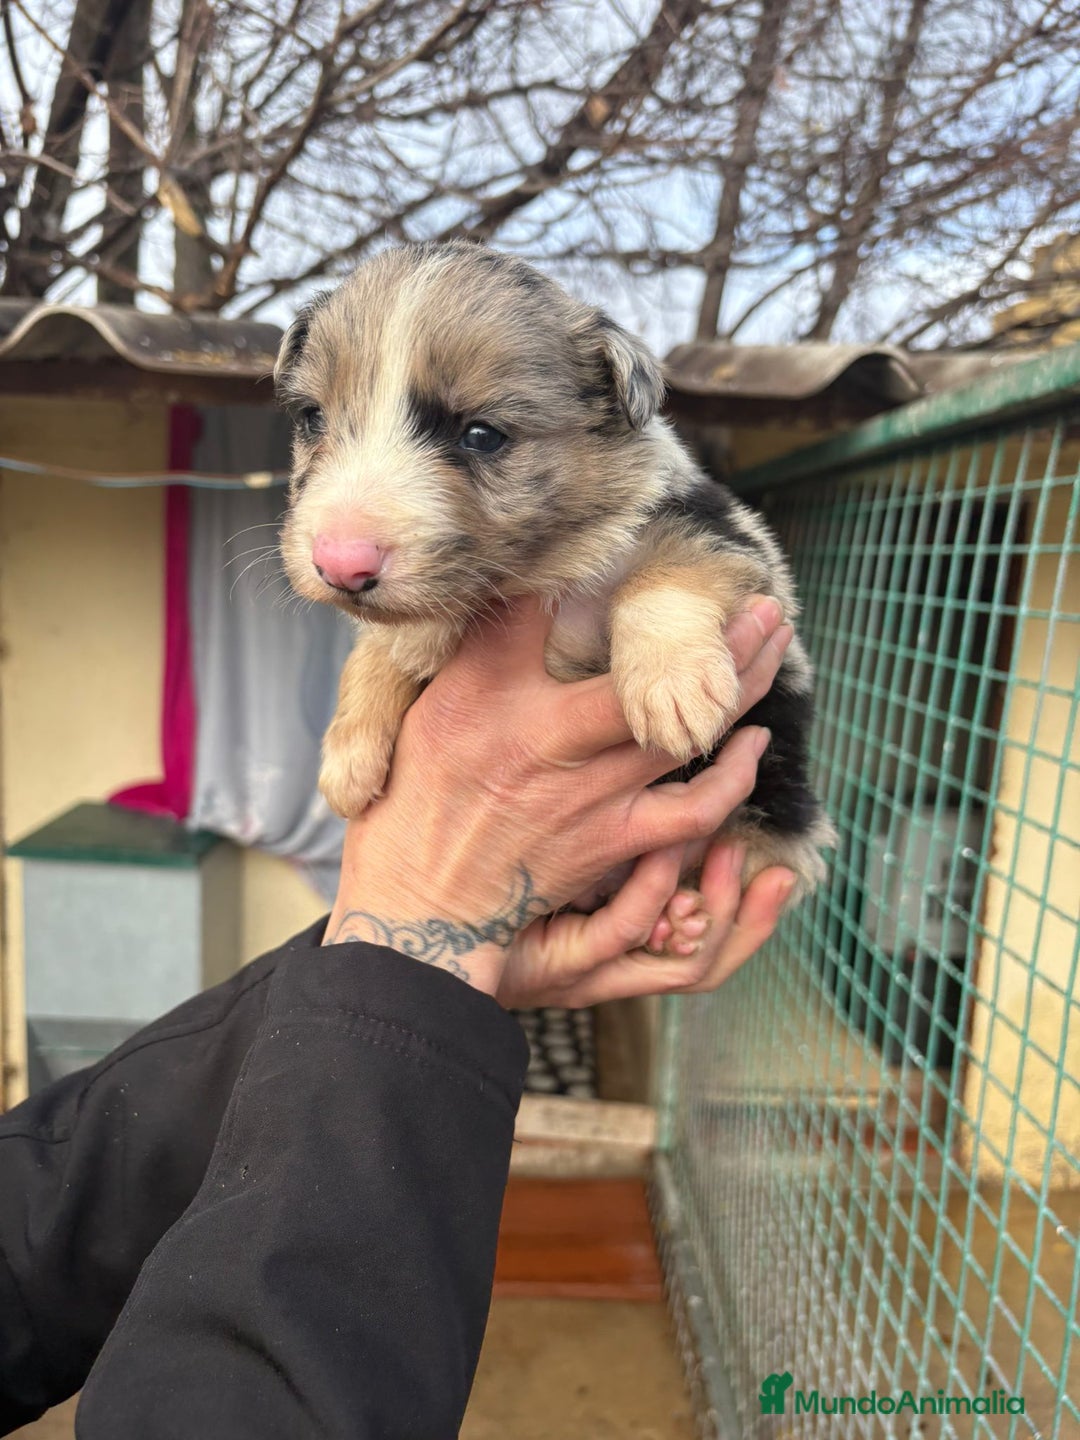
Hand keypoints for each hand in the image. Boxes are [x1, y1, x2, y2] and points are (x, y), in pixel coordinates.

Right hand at [323, 595, 792, 997]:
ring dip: (744, 688)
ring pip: (692, 735)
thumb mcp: (433, 707)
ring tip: (773, 644)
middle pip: (661, 679)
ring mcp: (599, 799)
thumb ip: (486, 643)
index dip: (619, 585)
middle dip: (724, 634)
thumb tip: (531, 576)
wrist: (428, 905)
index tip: (658, 553)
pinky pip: (694, 812)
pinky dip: (733, 779)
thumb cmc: (423, 801)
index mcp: (511, 706)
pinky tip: (753, 743)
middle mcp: (563, 749)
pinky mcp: (617, 843)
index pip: (566, 624)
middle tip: (764, 599)